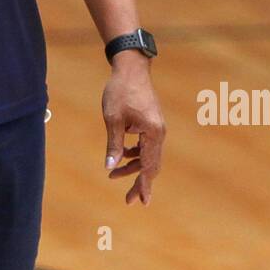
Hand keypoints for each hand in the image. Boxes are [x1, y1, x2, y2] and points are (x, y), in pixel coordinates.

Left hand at [101, 52, 164, 204]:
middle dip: (138, 182)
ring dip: (133, 167)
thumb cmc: (120, 91)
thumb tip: (110, 167)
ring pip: (147, 156)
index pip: (148, 166)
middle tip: (128, 200)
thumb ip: (114, 145)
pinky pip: (145, 145)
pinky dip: (134, 153)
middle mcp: (159, 132)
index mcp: (152, 132)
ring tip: (113, 176)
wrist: (131, 67)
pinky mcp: (152, 123)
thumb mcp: (113, 119)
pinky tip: (121, 155)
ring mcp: (157, 128)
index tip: (141, 202)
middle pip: (151, 165)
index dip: (144, 185)